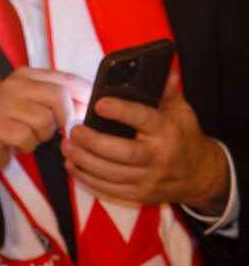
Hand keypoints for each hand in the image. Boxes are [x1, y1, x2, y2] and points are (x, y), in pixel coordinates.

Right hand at [0, 67, 89, 198]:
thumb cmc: (12, 124)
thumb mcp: (36, 104)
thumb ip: (62, 98)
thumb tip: (92, 102)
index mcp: (26, 75)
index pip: (67, 79)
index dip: (83, 97)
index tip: (83, 113)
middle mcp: (13, 85)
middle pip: (58, 96)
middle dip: (63, 117)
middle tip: (54, 128)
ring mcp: (2, 104)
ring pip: (44, 120)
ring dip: (42, 135)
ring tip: (29, 135)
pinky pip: (27, 137)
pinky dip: (27, 146)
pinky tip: (17, 144)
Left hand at [62, 69, 229, 209]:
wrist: (199, 176)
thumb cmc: (184, 138)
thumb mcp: (181, 112)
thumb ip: (167, 92)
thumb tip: (163, 71)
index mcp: (167, 132)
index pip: (144, 120)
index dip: (121, 111)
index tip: (99, 104)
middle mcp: (157, 157)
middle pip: (123, 153)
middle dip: (93, 142)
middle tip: (73, 131)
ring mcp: (147, 179)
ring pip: (111, 174)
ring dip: (83, 161)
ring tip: (66, 147)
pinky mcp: (138, 194)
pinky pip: (108, 189)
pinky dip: (87, 179)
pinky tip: (72, 166)